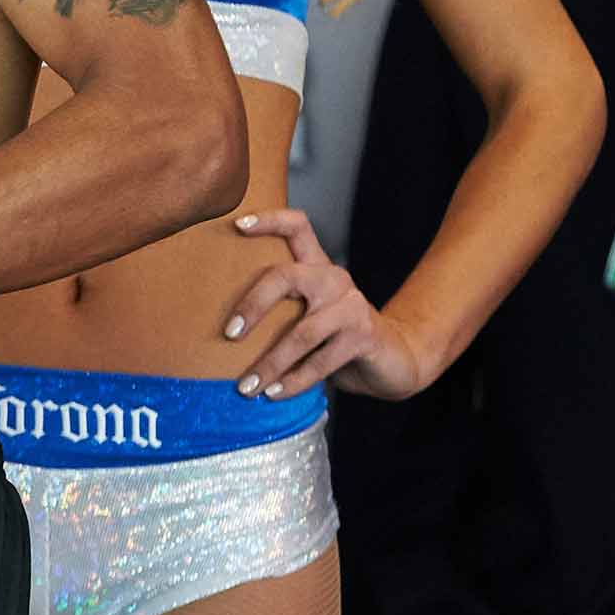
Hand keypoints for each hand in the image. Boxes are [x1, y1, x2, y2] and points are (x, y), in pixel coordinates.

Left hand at [224, 208, 430, 399]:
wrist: (394, 361)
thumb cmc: (335, 338)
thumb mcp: (306, 315)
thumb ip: (278, 310)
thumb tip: (220, 336)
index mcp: (316, 267)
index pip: (297, 227)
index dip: (269, 220)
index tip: (237, 224)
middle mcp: (333, 279)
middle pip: (285, 276)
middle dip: (252, 305)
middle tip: (228, 334)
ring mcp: (351, 305)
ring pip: (301, 332)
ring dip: (271, 363)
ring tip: (247, 387)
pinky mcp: (363, 336)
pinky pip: (320, 361)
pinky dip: (294, 382)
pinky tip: (275, 394)